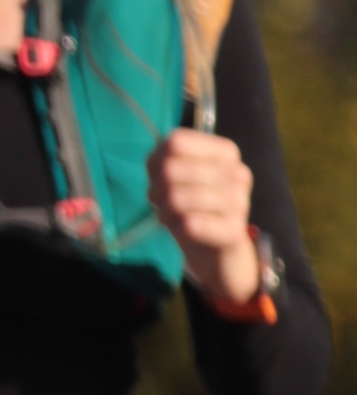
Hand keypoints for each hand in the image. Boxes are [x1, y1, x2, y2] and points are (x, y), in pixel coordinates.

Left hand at [147, 130, 261, 309]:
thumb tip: (160, 163)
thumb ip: (165, 161)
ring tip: (170, 217)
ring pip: (177, 197)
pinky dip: (176, 229)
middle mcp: (237, 173)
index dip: (156, 161)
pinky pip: (190, 224)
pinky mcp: (234, 232)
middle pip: (171, 169)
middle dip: (156, 189)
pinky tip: (182, 231)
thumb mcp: (178, 178)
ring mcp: (239, 202)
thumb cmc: (195, 207)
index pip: (176, 142)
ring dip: (164, 211)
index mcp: (226, 153)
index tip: (158, 176)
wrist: (218, 252)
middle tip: (161, 202)